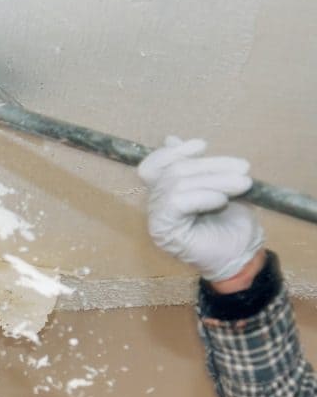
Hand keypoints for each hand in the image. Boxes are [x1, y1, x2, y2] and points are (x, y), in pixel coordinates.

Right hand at [137, 136, 263, 281]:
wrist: (241, 257)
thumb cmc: (232, 224)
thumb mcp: (219, 185)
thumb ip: (196, 167)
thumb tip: (170, 139)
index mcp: (165, 193)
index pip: (152, 166)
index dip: (172, 152)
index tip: (202, 145)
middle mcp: (156, 205)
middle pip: (173, 171)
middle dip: (210, 165)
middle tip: (243, 168)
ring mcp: (157, 219)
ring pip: (177, 184)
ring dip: (214, 180)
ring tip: (242, 185)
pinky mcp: (163, 231)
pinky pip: (176, 202)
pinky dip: (202, 196)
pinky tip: (221, 201)